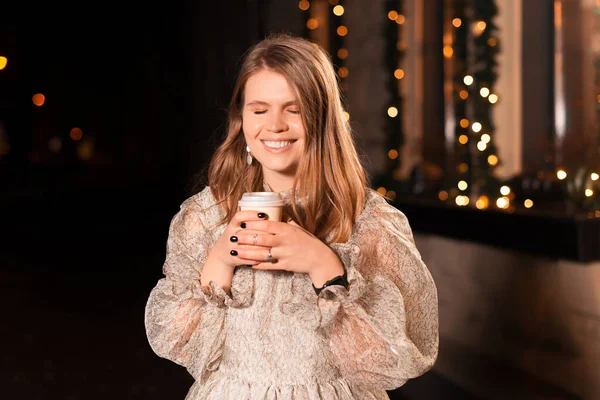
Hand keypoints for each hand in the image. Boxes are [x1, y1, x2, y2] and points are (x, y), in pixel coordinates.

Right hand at [201, 210, 267, 289]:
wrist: (221, 254)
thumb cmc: (236, 236)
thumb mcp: (237, 226)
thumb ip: (250, 220)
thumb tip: (273, 210)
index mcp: (232, 225)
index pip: (239, 217)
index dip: (251, 215)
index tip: (264, 214)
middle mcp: (231, 235)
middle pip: (247, 232)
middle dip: (262, 232)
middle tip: (275, 231)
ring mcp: (232, 247)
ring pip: (249, 246)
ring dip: (263, 246)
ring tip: (274, 244)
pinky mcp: (235, 259)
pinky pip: (249, 259)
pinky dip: (260, 258)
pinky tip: (269, 256)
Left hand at [229, 214, 344, 285]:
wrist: (319, 258)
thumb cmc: (308, 241)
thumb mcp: (298, 228)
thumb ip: (286, 221)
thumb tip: (277, 211)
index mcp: (286, 229)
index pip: (266, 225)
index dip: (252, 224)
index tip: (241, 223)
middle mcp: (284, 241)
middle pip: (260, 239)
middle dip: (244, 238)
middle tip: (233, 237)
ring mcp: (284, 254)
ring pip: (261, 253)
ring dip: (246, 252)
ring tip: (235, 251)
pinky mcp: (284, 265)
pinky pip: (268, 265)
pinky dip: (258, 265)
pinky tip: (248, 264)